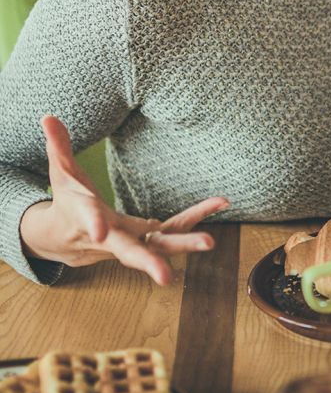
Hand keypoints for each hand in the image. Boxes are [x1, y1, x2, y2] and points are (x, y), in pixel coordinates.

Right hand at [18, 115, 225, 284]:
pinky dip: (197, 216)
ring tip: (209, 242)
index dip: (92, 223)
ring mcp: (134, 240)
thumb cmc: (67, 204)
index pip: (87, 220)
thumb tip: (48, 116)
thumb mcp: (60, 174)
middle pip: (130, 251)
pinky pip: (176, 228)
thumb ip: (58, 146)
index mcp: (87, 219)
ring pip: (160, 245)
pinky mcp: (150, 237)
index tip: (97, 229)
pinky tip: (221, 201)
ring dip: (185, 244)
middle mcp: (112, 237)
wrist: (66, 240)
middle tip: (165, 276)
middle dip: (147, 263)